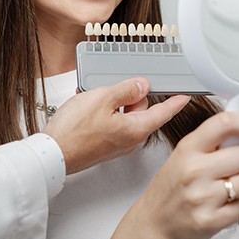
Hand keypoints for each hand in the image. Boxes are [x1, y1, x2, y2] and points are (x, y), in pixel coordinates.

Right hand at [42, 77, 189, 174]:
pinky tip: (84, 106)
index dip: (175, 102)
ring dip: (111, 102)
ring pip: (123, 116)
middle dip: (129, 96)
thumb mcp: (102, 99)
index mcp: (136, 129)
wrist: (53, 153)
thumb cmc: (75, 131)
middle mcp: (129, 140)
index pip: (163, 112)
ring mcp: (115, 144)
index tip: (185, 96)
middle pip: (140, 111)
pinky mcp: (102, 145)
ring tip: (91, 96)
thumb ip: (125, 90)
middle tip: (112, 87)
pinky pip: (110, 122)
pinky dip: (101, 111)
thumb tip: (140, 86)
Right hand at [98, 111, 238, 238]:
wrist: (155, 221)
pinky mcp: (212, 220)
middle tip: (237, 163)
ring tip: (233, 182)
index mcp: (187, 149)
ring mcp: (203, 196)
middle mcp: (194, 170)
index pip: (222, 125)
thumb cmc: (170, 187)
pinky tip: (232, 200)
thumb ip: (210, 145)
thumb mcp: (182, 156)